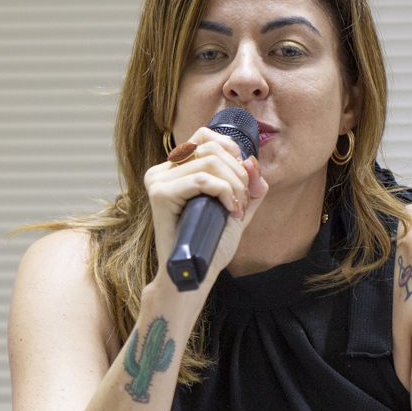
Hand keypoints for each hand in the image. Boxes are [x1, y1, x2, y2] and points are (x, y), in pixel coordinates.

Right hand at [145, 126, 266, 285]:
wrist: (194, 274)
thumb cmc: (209, 245)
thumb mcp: (235, 210)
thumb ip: (247, 188)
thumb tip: (253, 163)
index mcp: (174, 171)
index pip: (203, 136)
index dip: (230, 148)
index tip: (243, 175)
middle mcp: (162, 171)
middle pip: (211, 147)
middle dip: (238, 172)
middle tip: (244, 200)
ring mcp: (158, 181)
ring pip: (210, 162)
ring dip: (235, 184)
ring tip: (237, 209)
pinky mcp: (160, 194)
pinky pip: (202, 179)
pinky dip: (224, 191)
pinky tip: (230, 210)